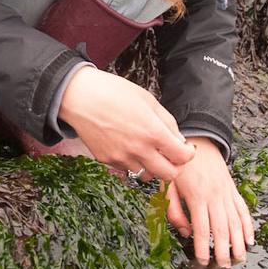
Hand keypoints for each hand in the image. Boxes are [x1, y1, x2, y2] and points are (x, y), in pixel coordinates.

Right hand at [57, 66, 196, 180]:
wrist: (80, 97)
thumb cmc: (114, 92)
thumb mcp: (149, 100)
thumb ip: (168, 123)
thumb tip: (179, 141)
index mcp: (153, 133)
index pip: (183, 158)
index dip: (187, 154)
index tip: (184, 148)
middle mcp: (139, 150)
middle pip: (168, 175)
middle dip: (174, 166)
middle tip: (170, 155)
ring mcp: (122, 158)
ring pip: (147, 175)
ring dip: (152, 167)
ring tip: (148, 151)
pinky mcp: (107, 160)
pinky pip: (127, 169)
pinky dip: (133, 162)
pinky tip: (128, 146)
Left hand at [165, 137, 254, 267]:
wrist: (199, 141)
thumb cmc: (180, 166)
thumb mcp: (169, 186)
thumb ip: (174, 210)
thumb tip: (185, 232)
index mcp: (197, 196)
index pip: (202, 227)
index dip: (203, 246)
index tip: (203, 260)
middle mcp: (215, 196)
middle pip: (222, 228)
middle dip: (224, 249)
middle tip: (224, 265)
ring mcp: (226, 193)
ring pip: (236, 221)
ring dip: (239, 242)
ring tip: (240, 258)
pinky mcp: (233, 190)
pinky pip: (243, 210)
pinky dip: (248, 225)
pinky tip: (251, 239)